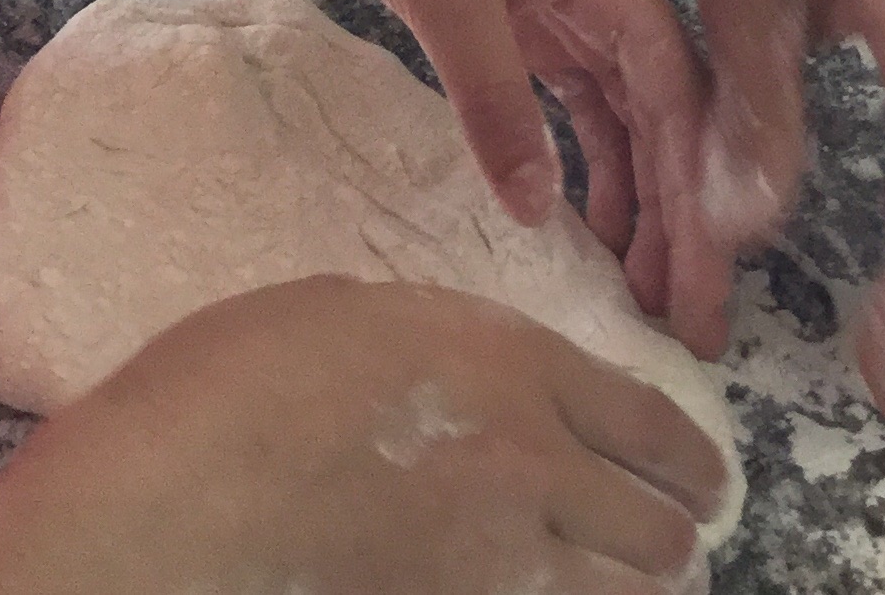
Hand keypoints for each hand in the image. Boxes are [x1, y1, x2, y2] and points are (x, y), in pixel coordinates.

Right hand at [0, 277, 724, 594]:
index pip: (648, 420)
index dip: (692, 460)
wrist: (179, 496)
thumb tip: (484, 385)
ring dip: (634, 593)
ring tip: (630, 589)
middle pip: (660, 528)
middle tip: (668, 545)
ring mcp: (500, 560)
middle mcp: (530, 463)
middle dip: (672, 538)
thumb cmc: (241, 381)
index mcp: (511, 363)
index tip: (706, 482)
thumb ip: (449, 352)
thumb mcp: (361, 317)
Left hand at [271, 0, 733, 358]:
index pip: (680, 104)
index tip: (699, 286)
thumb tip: (539, 212)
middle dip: (681, 220)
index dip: (697, 199)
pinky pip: (581, 108)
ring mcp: (571, 9)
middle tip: (684, 324)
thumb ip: (494, 99)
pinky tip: (586, 230)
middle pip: (669, 120)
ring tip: (639, 297)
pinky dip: (591, 169)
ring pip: (629, 121)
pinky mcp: (529, 22)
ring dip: (641, 203)